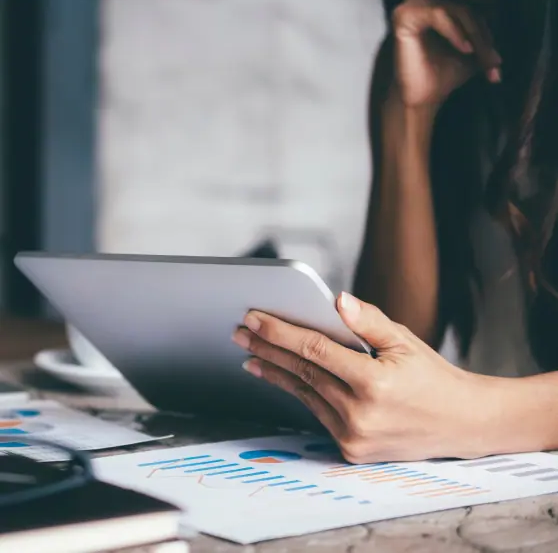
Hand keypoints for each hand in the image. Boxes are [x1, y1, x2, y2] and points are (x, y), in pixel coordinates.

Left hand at [232, 293, 500, 462]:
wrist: (460, 423)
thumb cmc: (432, 376)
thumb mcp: (405, 341)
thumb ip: (368, 321)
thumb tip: (337, 300)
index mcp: (375, 381)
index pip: (314, 349)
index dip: (280, 332)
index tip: (254, 318)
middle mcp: (361, 413)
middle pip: (302, 371)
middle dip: (267, 349)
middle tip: (240, 332)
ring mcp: (354, 436)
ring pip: (304, 394)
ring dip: (274, 372)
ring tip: (250, 355)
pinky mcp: (351, 449)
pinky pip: (316, 412)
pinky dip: (296, 391)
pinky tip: (279, 377)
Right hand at [392, 0, 501, 108]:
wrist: (423, 99)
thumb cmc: (444, 74)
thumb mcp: (475, 50)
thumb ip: (489, 32)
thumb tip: (512, 19)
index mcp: (441, 2)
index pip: (476, 5)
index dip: (489, 29)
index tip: (496, 59)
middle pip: (469, 5)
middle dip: (484, 33)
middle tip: (493, 60)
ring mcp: (414, 4)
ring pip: (458, 9)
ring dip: (475, 33)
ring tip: (481, 56)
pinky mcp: (405, 15)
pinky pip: (439, 14)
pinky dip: (455, 31)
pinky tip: (465, 49)